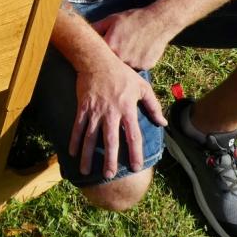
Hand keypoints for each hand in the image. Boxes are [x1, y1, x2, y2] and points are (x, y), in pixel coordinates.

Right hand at [69, 52, 166, 177]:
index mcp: (127, 109)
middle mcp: (111, 113)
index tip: (135, 167)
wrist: (97, 60)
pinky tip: (73, 153)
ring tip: (85, 170)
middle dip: (109, 159)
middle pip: (110, 141)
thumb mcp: (142, 87)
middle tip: (109, 175)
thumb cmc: (121, 73)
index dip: (134, 152)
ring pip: (91, 137)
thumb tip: (163, 123)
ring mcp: (95, 111)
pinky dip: (75, 140)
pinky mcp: (82, 108)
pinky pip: (78, 127)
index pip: (133, 135)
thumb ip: (153, 106)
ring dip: (88, 155)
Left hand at [91, 5, 177, 70]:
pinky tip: (140, 50)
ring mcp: (134, 63)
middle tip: (119, 48)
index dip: (100, 54)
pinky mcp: (145, 66)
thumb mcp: (112, 20)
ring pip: (125, 67)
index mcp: (110, 46)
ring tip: (131, 47)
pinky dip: (137, 61)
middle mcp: (121, 57)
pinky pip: (137, 67)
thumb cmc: (133, 19)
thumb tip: (83, 34)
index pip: (99, 56)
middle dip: (113, 58)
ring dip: (125, 60)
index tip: (102, 51)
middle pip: (112, 63)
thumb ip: (96, 28)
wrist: (158, 21)